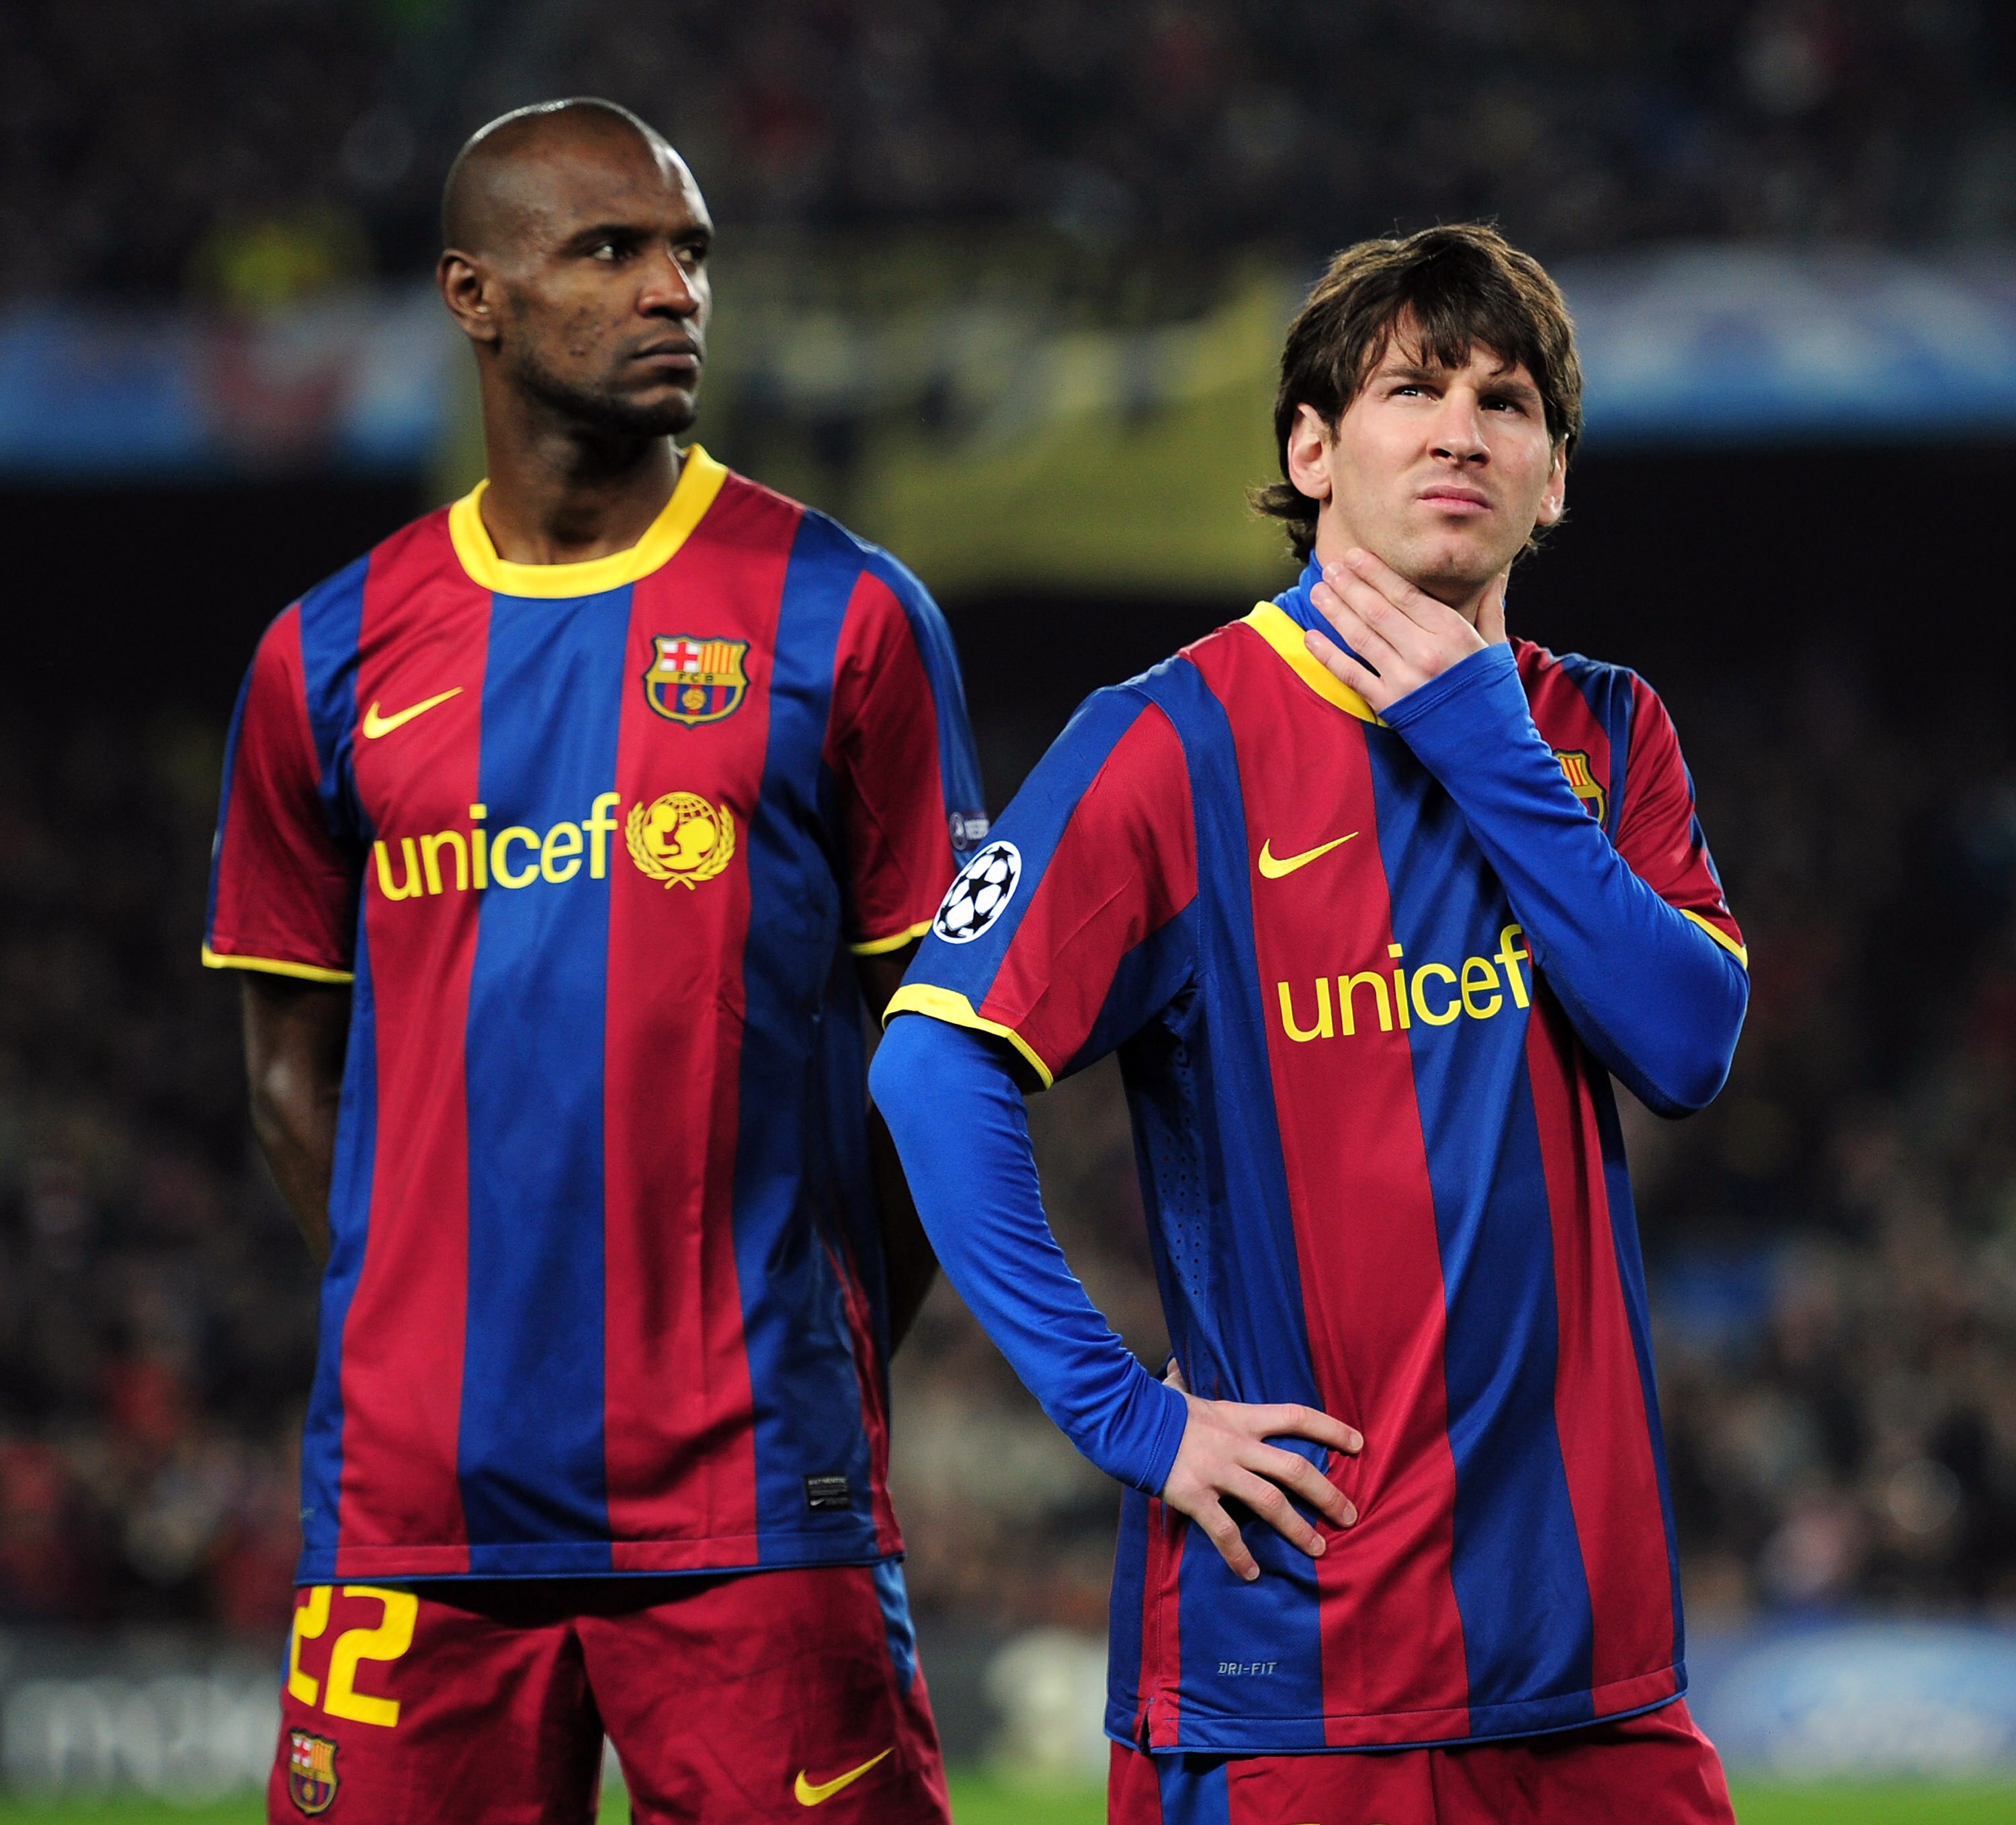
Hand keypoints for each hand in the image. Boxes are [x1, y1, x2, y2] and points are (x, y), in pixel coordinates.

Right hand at [1158, 1359, 1362, 1581]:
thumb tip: (1177, 1366)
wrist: (1123, 1418)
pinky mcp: (1194, 1495)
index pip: (1296, 1416)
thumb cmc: (1154, 1406)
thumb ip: (1186, 1382)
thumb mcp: (1180, 1391)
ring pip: (1270, 1502)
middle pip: (1295, 1467)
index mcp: (1240, 1417)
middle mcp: (1236, 1444)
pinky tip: (1251, 1573)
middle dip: (1328, 1493)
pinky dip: (1240, 1555)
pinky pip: (1225, 1531)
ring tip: (1318, 1550)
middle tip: (1351, 1515)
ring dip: (1298, 1529)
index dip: (1330, 1429)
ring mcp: (1217, 1471)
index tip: (1359, 1444)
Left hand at [1304, 548, 1507, 715]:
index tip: (1355, 556)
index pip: (1405, 594)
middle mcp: (1425, 652)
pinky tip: (1311, 638)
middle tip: (1329, 567)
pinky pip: (1352, 675)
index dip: (1376, 573)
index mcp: (1452, 632)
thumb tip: (1497, 572)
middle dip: (1349, 586)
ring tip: (1318, 591)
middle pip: (1377, 610)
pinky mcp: (1390, 705)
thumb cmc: (1495, 698)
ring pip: (1360, 637)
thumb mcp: (1496, 648)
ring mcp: (1404, 680)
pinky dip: (1328, 655)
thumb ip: (1489, 608)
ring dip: (1335, 612)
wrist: (1492, 751)